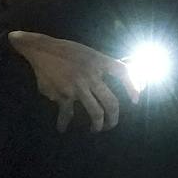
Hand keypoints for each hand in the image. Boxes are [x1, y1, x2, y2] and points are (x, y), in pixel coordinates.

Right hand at [8, 30, 135, 131]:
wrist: (41, 49)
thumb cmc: (67, 51)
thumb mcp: (89, 53)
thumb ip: (102, 66)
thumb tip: (121, 75)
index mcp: (99, 62)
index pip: (123, 73)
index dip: (133, 87)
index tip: (136, 100)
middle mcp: (91, 75)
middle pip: (111, 102)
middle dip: (114, 118)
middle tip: (111, 124)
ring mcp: (78, 87)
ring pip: (95, 112)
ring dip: (98, 125)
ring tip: (96, 129)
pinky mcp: (63, 94)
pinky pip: (67, 114)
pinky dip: (64, 123)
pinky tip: (62, 128)